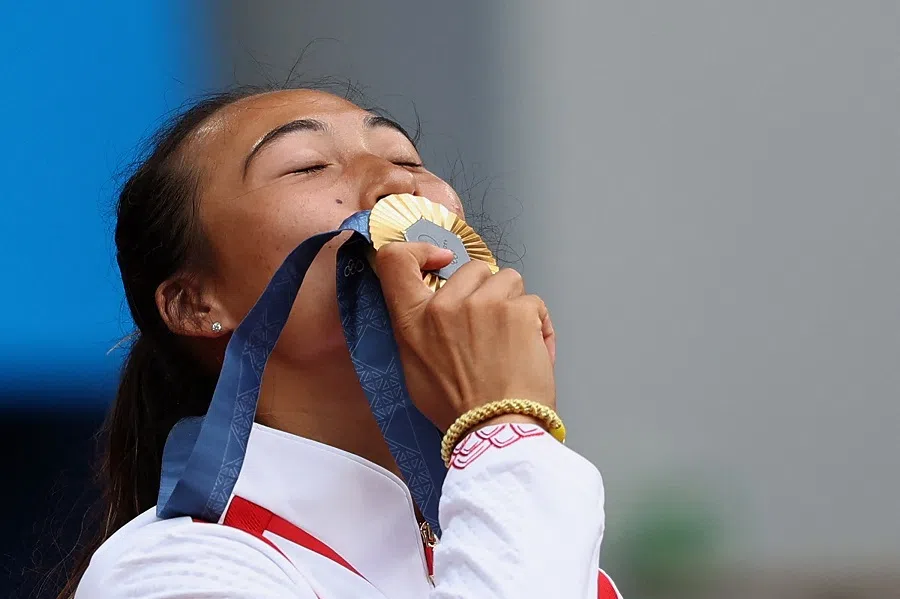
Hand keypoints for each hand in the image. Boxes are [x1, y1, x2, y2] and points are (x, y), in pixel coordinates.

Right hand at [376, 242, 555, 431]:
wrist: (494, 430)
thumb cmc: (458, 409)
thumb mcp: (416, 369)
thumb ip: (419, 332)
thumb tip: (433, 310)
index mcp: (412, 320)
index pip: (395, 260)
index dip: (419, 250)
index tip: (439, 259)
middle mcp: (444, 304)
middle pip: (473, 269)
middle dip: (485, 292)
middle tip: (487, 332)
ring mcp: (484, 303)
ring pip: (508, 280)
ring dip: (513, 304)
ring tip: (510, 344)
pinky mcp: (519, 309)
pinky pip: (533, 303)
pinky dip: (536, 325)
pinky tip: (529, 352)